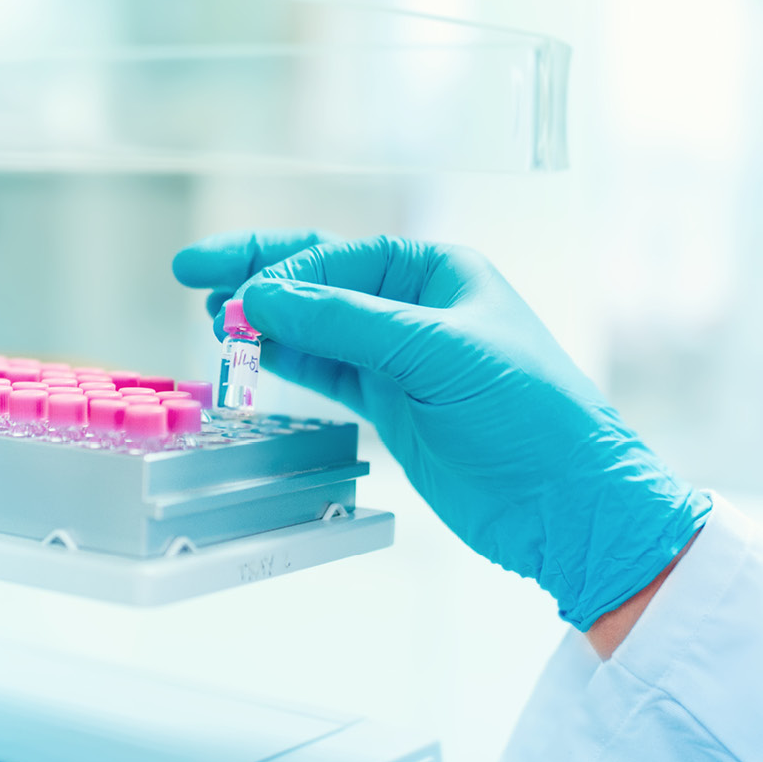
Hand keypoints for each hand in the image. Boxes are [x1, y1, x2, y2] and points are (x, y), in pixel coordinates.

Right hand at [173, 230, 709, 631]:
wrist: (570, 507)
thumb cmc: (533, 416)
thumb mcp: (437, 355)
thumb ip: (344, 323)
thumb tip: (261, 297)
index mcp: (441, 272)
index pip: (342, 254)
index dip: (284, 267)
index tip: (237, 291)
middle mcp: (418, 307)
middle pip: (320, 280)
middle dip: (258, 275)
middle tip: (192, 271)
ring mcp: (403, 359)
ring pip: (316, 327)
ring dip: (264, 321)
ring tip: (211, 316)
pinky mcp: (394, 405)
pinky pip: (327, 371)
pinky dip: (285, 362)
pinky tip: (249, 353)